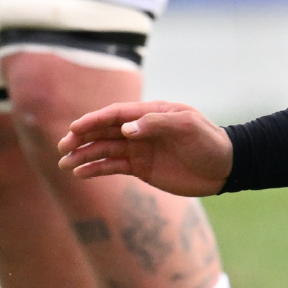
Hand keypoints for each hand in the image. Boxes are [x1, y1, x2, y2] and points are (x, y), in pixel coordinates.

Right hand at [58, 99, 232, 196]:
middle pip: (104, 132)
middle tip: (63, 147)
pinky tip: (81, 173)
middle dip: (82, 138)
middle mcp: (140, 130)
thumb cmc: (209, 141)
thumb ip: (156, 124)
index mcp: (150, 113)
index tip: (75, 128)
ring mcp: (139, 149)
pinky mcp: (141, 168)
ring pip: (105, 150)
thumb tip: (125, 129)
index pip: (116, 115)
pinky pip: (114, 167)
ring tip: (64, 164)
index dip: (94, 120)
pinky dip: (97, 170)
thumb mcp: (187, 127)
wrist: (225, 167)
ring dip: (84, 156)